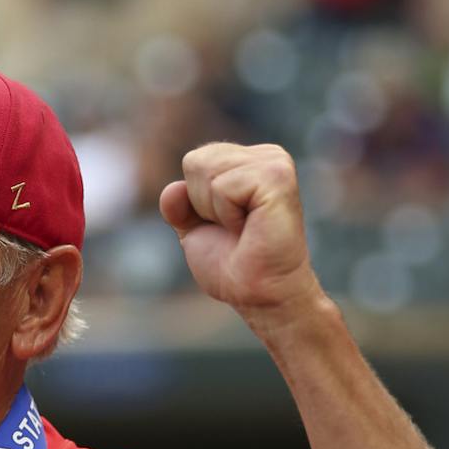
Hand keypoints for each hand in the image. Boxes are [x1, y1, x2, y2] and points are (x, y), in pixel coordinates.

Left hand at [159, 143, 322, 323]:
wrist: (256, 292)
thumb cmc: (233, 264)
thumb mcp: (195, 230)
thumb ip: (180, 205)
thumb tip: (171, 190)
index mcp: (250, 161)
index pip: (195, 161)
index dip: (195, 201)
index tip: (224, 225)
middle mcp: (266, 156)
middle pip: (196, 161)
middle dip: (201, 203)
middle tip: (233, 229)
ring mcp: (275, 162)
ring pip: (206, 170)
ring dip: (215, 210)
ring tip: (242, 228)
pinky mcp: (277, 176)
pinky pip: (223, 186)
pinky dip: (226, 215)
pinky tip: (249, 227)